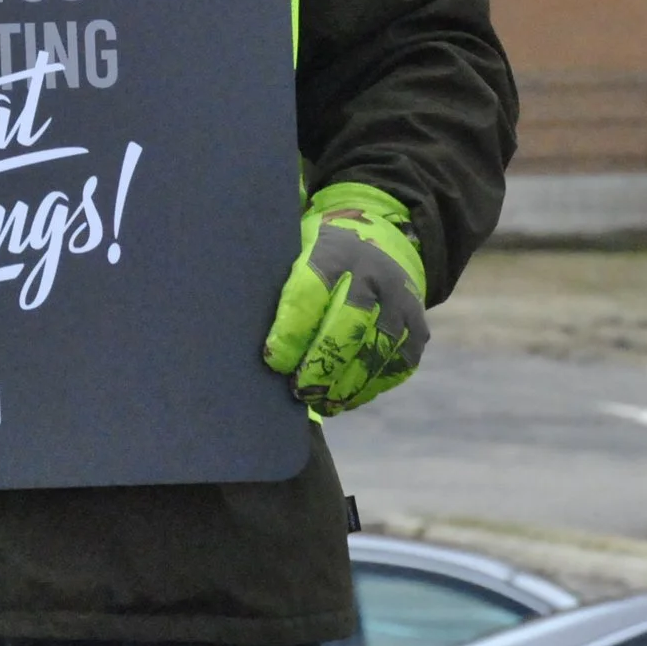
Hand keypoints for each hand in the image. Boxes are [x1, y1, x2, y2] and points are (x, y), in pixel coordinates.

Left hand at [261, 181, 428, 414]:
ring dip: (345, 384)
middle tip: (297, 390)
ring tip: (319, 402)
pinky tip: (345, 398)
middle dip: (320, 364)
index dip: (291, 332)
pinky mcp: (418, 327)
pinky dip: (369, 387)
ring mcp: (401, 300)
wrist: (379, 243)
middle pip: (349, 325)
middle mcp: (372, 273)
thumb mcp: (291, 249)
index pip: (311, 292)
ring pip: (376, 351)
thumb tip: (227, 317)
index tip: (273, 360)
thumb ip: (271, 279)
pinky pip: (397, 365)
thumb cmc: (316, 256)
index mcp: (333, 251)